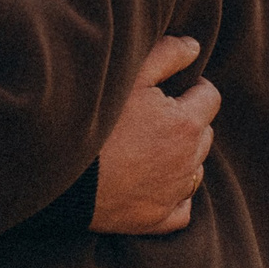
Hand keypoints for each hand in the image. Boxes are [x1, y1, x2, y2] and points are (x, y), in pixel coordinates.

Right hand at [90, 34, 220, 235]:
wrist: (58, 170)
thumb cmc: (94, 116)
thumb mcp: (130, 74)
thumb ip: (168, 54)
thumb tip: (195, 47)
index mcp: (186, 123)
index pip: (210, 97)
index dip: (191, 88)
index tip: (168, 89)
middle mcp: (188, 161)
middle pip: (204, 133)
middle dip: (187, 121)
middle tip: (153, 116)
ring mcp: (173, 194)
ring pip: (195, 169)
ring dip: (182, 156)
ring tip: (148, 146)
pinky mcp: (156, 220)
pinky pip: (182, 208)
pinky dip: (175, 195)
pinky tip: (155, 182)